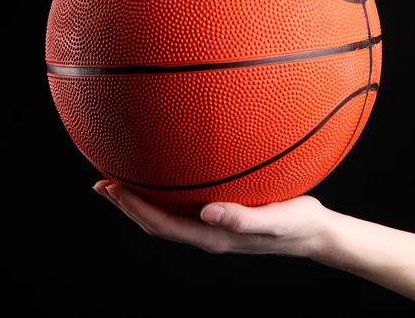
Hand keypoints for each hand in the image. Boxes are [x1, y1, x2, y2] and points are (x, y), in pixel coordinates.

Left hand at [93, 180, 329, 257]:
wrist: (312, 232)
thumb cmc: (297, 224)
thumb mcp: (275, 220)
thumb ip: (243, 217)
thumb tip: (208, 211)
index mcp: (214, 236)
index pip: (163, 225)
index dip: (135, 208)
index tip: (112, 187)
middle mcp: (208, 232)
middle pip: (156, 223)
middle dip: (127, 205)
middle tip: (101, 183)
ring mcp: (213, 226)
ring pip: (166, 216)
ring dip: (140, 202)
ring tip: (121, 182)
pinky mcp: (222, 215)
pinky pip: (183, 208)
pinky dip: (163, 195)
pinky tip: (165, 177)